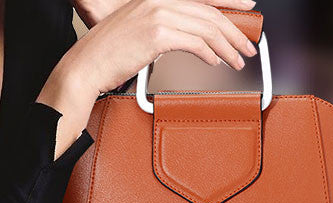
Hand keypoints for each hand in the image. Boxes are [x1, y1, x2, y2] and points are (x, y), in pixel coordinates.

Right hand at [38, 0, 257, 159]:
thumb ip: (162, 29)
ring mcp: (157, 14)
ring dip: (227, 46)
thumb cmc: (106, 55)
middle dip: (234, 31)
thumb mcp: (137, 32)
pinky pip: (195, 43)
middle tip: (247, 46)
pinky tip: (215, 62)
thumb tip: (186, 40)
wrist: (85, 67)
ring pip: (207, 28)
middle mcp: (157, 0)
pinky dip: (210, 54)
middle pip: (209, 12)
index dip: (228, 4)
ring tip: (237, 60)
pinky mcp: (157, 34)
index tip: (247, 11)